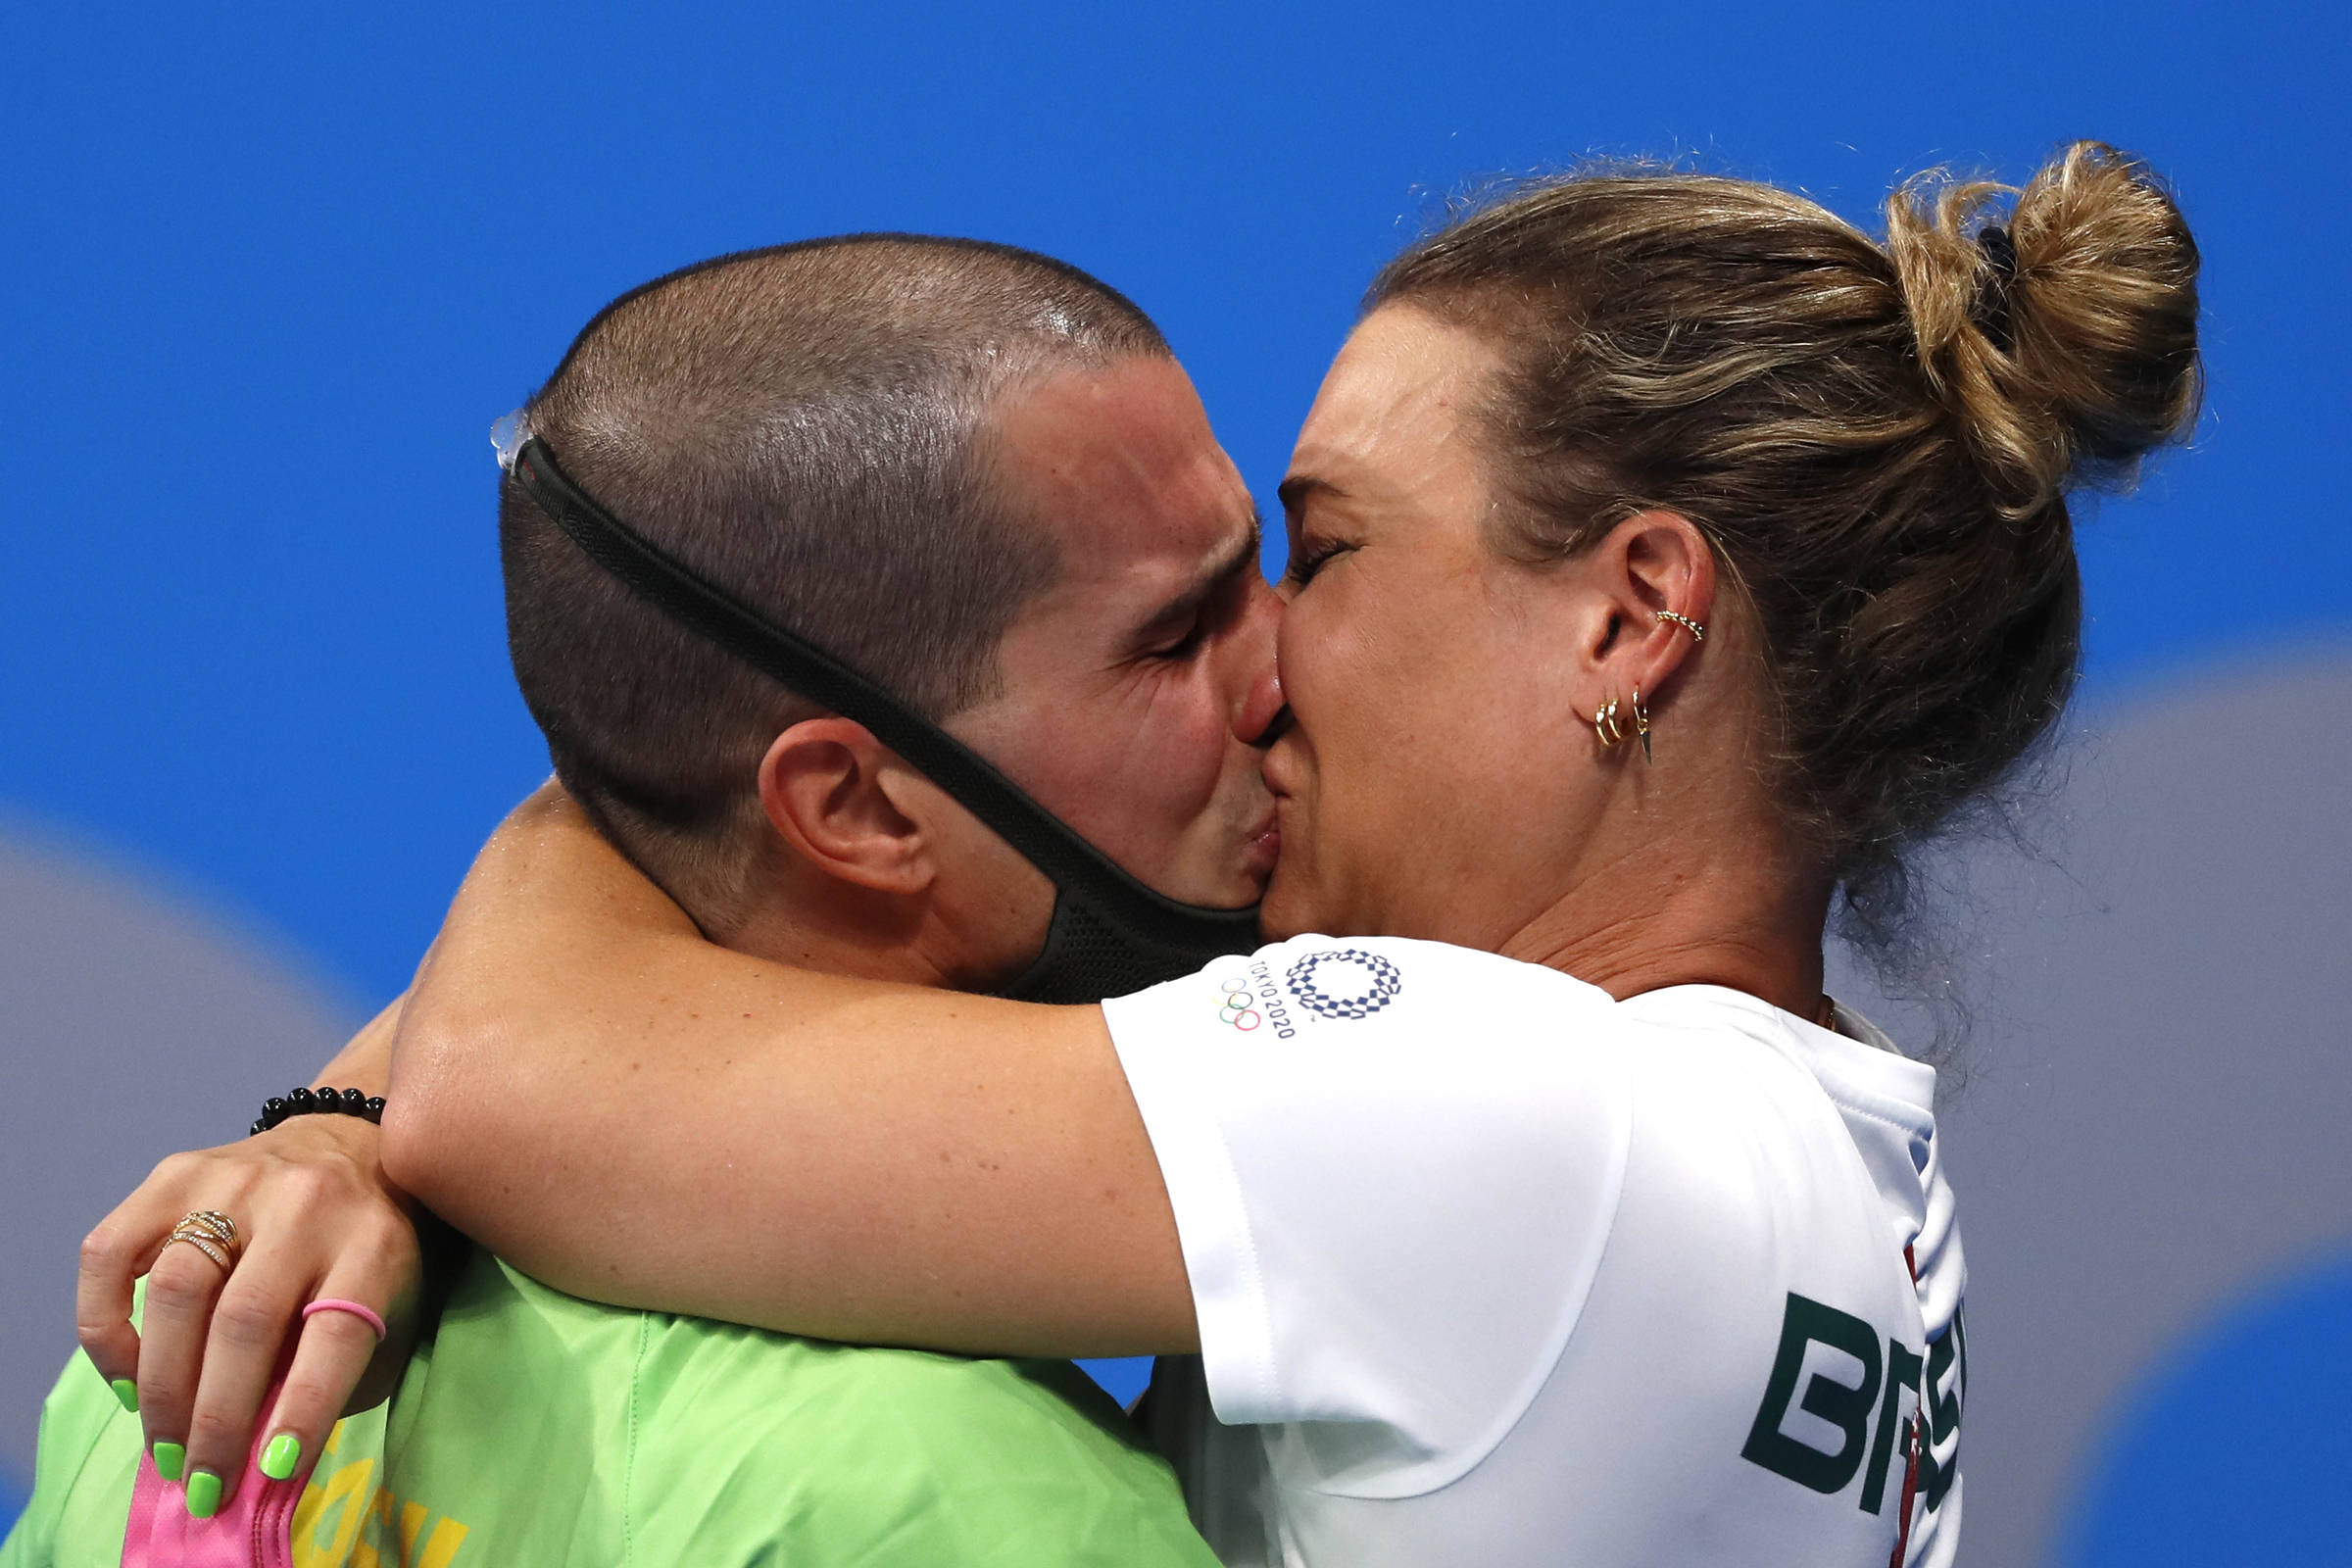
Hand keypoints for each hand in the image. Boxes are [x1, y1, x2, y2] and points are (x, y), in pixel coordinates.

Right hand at [76, 1113, 423, 1513]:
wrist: (348, 1144)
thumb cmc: (369, 1249)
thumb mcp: (391, 1306)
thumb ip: (340, 1373)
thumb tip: (265, 1454)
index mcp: (375, 1241)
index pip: (337, 1330)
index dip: (303, 1406)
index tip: (273, 1470)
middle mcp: (308, 1202)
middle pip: (246, 1320)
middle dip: (214, 1417)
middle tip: (199, 1480)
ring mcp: (237, 1180)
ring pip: (177, 1291)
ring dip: (159, 1384)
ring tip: (163, 1442)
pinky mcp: (176, 1171)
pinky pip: (111, 1251)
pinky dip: (105, 1324)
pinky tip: (127, 1373)